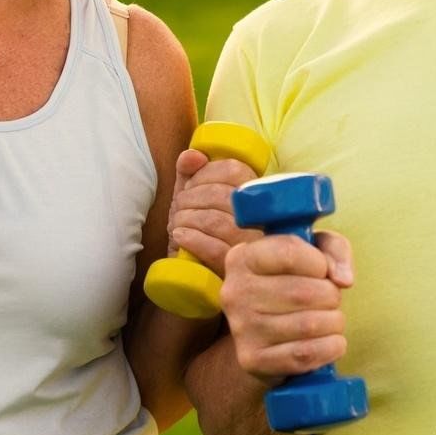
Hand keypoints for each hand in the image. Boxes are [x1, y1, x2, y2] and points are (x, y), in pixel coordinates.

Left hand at [168, 149, 262, 275]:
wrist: (196, 279)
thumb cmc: (199, 233)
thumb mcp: (192, 199)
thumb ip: (190, 172)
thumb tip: (193, 155)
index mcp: (253, 195)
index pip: (234, 170)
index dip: (205, 173)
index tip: (189, 185)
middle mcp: (260, 219)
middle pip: (222, 195)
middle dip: (190, 198)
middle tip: (177, 208)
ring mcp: (251, 246)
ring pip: (216, 221)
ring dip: (186, 219)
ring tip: (175, 225)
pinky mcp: (237, 269)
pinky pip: (213, 249)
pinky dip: (190, 238)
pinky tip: (179, 237)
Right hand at [221, 230, 353, 383]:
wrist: (272, 335)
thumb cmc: (296, 283)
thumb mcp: (315, 253)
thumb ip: (335, 250)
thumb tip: (343, 279)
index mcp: (242, 258)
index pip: (290, 252)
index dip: (320, 264)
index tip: (323, 272)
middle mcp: (235, 292)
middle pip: (303, 292)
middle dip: (331, 296)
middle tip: (330, 300)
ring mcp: (241, 328)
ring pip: (308, 325)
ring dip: (334, 323)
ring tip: (330, 320)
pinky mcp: (252, 359)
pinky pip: (305, 354)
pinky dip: (330, 348)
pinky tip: (332, 342)